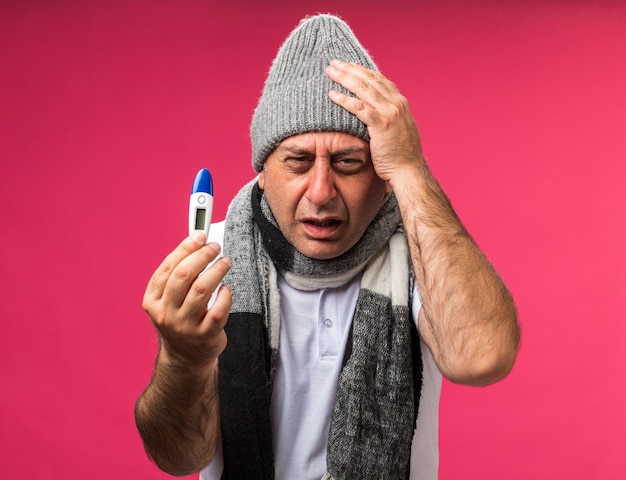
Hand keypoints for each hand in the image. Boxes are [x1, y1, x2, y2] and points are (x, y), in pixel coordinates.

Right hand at [142, 232, 232, 366]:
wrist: (186, 356)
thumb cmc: (180, 318)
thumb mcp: (169, 299)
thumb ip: (178, 274)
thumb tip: (196, 241)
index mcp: (152, 301)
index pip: (168, 268)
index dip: (185, 248)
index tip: (200, 235)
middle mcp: (165, 314)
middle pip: (184, 276)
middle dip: (202, 256)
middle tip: (215, 248)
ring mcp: (185, 326)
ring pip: (202, 289)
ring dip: (217, 270)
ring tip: (225, 262)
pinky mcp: (205, 335)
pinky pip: (219, 309)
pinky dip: (225, 294)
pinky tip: (226, 288)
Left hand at [325, 59, 424, 183]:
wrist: (408, 170)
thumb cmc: (401, 155)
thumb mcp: (398, 129)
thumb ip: (388, 117)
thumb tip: (376, 112)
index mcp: (400, 103)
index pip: (379, 79)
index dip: (362, 70)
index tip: (347, 65)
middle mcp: (396, 103)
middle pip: (369, 79)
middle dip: (350, 69)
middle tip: (333, 63)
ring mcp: (390, 113)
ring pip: (364, 89)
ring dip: (345, 78)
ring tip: (330, 72)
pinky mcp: (381, 124)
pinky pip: (359, 108)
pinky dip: (344, 100)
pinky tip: (332, 95)